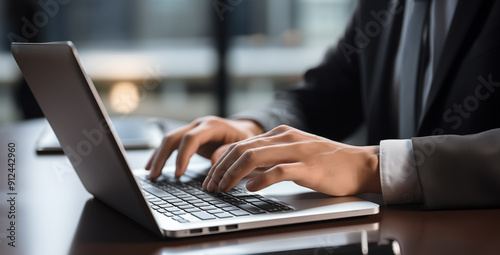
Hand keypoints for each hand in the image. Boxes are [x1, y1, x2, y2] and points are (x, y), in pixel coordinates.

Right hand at [145, 116, 263, 178]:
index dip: (183, 156)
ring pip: (169, 140)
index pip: (191, 138)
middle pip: (174, 137)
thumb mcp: (244, 145)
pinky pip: (171, 144)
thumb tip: (213, 161)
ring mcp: (193, 129)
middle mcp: (199, 124)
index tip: (178, 174)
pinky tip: (152, 166)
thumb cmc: (246, 140)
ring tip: (151, 174)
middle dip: (162, 157)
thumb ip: (228, 151)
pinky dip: (161, 155)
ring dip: (157, 156)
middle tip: (155, 175)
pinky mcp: (189, 137)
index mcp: (212, 125)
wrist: (246, 130)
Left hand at [203, 125, 380, 195]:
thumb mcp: (294, 156)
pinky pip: (279, 171)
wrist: (360, 165)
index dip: (222, 162)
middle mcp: (286, 138)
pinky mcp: (308, 167)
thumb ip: (270, 161)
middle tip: (211, 187)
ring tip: (224, 188)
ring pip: (254, 157)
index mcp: (280, 134)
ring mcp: (297, 151)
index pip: (241, 145)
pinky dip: (260, 180)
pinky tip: (250, 189)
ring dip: (233, 174)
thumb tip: (244, 173)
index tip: (211, 179)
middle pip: (242, 149)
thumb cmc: (326, 163)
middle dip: (221, 169)